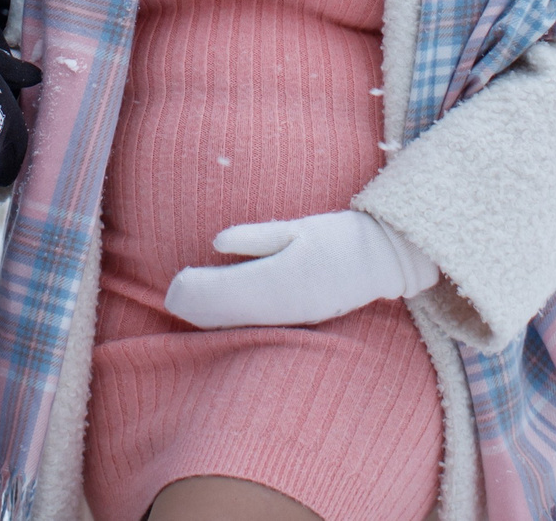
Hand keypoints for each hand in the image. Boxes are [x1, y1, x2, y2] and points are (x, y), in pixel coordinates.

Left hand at [163, 210, 437, 329]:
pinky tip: (218, 316)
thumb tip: (217, 242)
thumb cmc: (339, 236)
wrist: (383, 260)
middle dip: (196, 307)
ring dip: (210, 317)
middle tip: (172, 296)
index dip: (195, 291)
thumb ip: (256, 236)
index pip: (224, 292)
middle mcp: (282, 306)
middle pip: (226, 315)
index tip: (176, 282)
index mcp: (279, 279)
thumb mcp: (297, 228)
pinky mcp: (299, 321)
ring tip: (186, 306)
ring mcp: (292, 319)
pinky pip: (256, 326)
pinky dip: (231, 321)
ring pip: (239, 325)